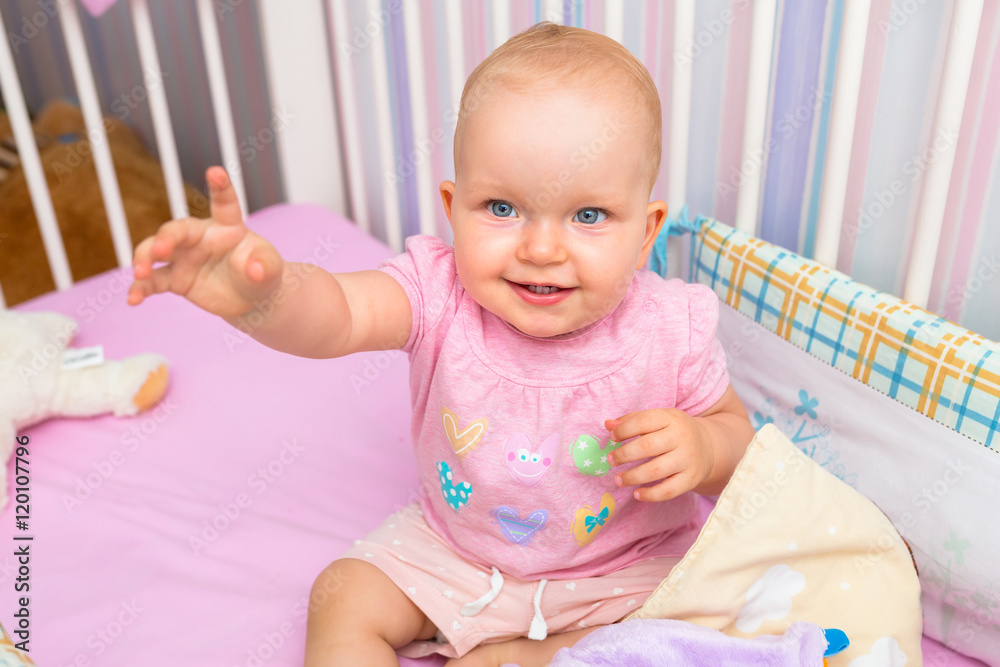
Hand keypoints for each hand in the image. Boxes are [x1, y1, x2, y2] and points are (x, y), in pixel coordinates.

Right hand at [128, 166, 283, 317]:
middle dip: (166, 237)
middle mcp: (200, 237)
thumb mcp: (270, 270)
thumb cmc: (261, 273)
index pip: (224, 203)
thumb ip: (264, 266)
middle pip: (177, 229)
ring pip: (154, 251)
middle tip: (161, 249)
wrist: (251, 297)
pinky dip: (140, 288)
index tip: (216, 171)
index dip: (220, 187)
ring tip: (141, 273)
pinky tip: (133, 299)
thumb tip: (255, 271)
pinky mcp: (175, 278)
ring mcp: (184, 257)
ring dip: (144, 258)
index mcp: (228, 226)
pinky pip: (152, 281)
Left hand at [605, 409, 712, 501]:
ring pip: (656, 470)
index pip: (643, 421)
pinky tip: (637, 494)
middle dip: (624, 455)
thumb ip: (632, 420)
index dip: (624, 430)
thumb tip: (608, 425)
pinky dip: (651, 495)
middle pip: (647, 446)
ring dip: (632, 477)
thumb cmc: (673, 431)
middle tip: (611, 460)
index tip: (612, 438)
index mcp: (671, 418)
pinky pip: (669, 491)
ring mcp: (688, 459)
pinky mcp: (692, 478)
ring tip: (619, 480)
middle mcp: (682, 437)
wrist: (709, 446)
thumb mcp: (658, 418)